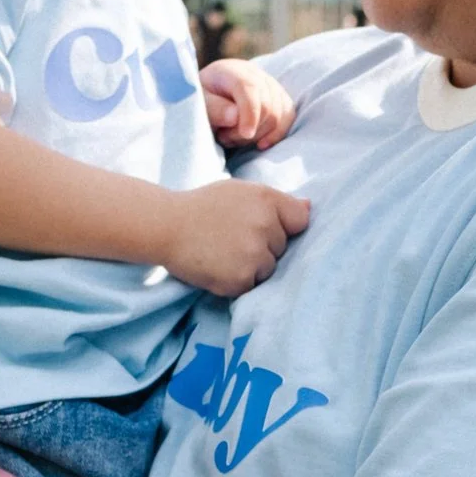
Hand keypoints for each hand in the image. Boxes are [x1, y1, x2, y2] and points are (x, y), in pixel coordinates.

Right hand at [161, 178, 310, 295]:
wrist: (166, 226)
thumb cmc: (203, 207)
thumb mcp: (240, 191)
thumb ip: (275, 201)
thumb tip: (309, 209)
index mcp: (267, 200)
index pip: (300, 220)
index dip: (284, 226)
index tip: (264, 227)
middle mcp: (265, 226)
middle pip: (283, 248)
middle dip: (264, 246)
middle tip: (232, 238)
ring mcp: (254, 254)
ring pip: (269, 269)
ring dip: (252, 266)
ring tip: (224, 253)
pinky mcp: (242, 278)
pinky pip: (251, 285)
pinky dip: (237, 281)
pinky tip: (219, 266)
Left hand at [201, 59, 296, 149]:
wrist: (208, 99)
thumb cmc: (201, 103)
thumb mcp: (199, 105)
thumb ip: (214, 109)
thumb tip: (235, 116)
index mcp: (230, 71)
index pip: (250, 88)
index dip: (250, 113)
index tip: (246, 134)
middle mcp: (254, 73)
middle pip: (267, 104)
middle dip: (249, 129)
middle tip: (224, 137)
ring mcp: (270, 84)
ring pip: (278, 114)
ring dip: (258, 134)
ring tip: (233, 138)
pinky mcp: (279, 97)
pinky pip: (288, 116)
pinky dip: (277, 133)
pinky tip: (261, 144)